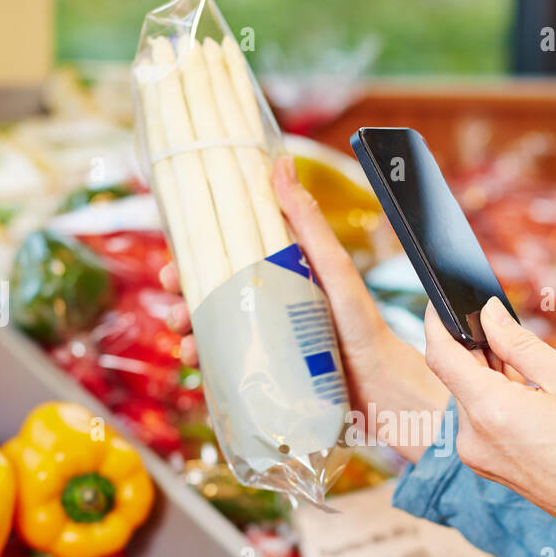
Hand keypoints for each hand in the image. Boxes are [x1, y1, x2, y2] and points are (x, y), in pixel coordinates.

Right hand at [161, 156, 447, 461]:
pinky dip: (207, 365)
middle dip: (186, 298)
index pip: (230, 256)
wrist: (382, 392)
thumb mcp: (334, 269)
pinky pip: (228, 366)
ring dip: (189, 334)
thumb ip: (308, 222)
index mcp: (286, 274)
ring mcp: (270, 341)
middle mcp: (274, 305)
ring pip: (216, 331)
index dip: (197, 257)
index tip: (175, 261)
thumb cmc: (364, 327)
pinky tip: (199, 369)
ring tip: (183, 343)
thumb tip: (283, 164)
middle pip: (215, 294)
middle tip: (173, 305)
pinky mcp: (270, 375)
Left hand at [423, 296, 555, 556]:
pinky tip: (531, 399)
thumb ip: (521, 344)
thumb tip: (490, 313)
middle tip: (508, 329)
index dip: (436, 323)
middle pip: (457, 375)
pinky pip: (479, 420)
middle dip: (477, 348)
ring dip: (491, 376)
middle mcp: (472, 435)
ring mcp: (476, 455)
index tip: (441, 302)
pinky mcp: (485, 465)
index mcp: (490, 409)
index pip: (441, 355)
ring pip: (470, 397)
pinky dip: (496, 400)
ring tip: (535, 374)